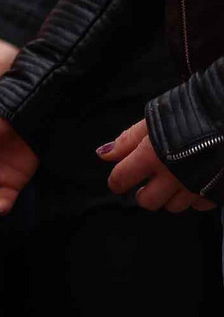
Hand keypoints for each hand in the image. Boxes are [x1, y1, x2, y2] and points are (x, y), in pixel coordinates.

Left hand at [99, 120, 217, 212]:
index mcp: (152, 156)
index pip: (120, 180)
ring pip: (175, 206)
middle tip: (150, 180)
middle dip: (146, 192)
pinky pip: (201, 204)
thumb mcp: (155, 119)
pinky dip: (197, 196)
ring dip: (172, 195)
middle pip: (147, 202)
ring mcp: (197, 185)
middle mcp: (173, 176)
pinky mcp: (219, 190)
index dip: (118, 180)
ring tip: (176, 177)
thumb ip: (128, 140)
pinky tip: (198, 179)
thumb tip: (103, 154)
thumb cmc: (193, 110)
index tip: (121, 178)